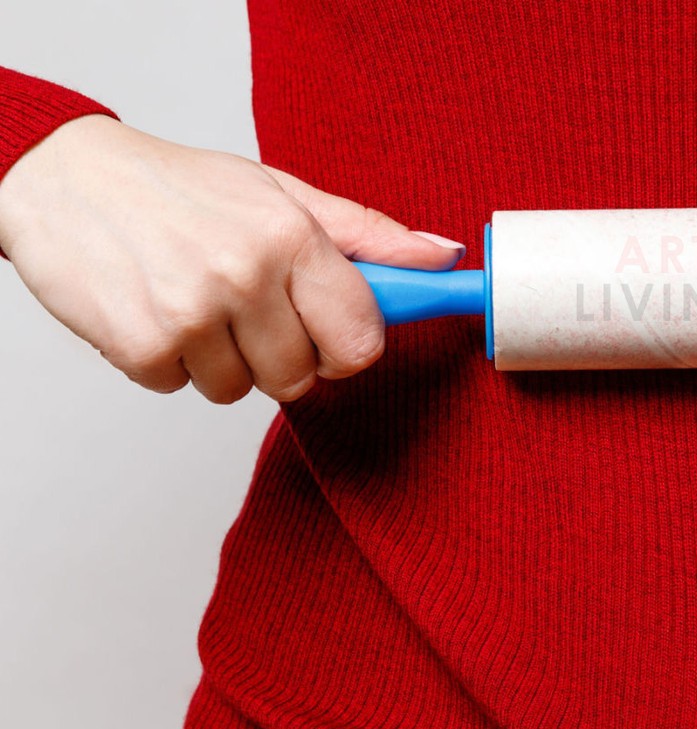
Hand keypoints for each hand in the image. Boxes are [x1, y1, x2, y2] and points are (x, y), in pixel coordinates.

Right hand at [0, 114, 464, 403]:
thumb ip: (366, 236)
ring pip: (242, 392)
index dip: (347, 350)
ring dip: (222, 361)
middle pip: (301, 380)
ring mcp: (191, 315)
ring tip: (194, 302)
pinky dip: (173, 364)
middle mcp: (245, 275)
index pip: (361, 343)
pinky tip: (158, 312)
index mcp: (291, 237)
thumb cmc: (183, 189)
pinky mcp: (143, 347)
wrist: (63, 179)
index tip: (328, 335)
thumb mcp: (282, 194)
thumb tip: (443, 256)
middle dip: (279, 355)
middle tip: (244, 307)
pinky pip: (184, 390)